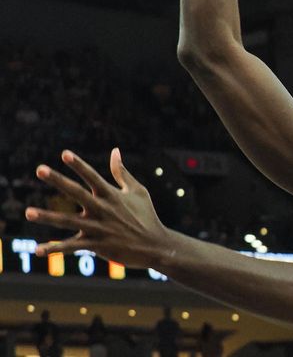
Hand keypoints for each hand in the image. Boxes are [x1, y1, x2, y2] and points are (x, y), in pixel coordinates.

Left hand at [26, 149, 168, 268]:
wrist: (155, 246)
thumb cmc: (147, 215)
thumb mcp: (138, 191)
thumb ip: (122, 172)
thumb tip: (115, 150)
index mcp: (112, 195)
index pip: (93, 176)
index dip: (79, 165)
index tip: (64, 153)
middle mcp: (103, 209)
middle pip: (76, 192)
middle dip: (58, 180)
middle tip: (39, 169)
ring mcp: (99, 228)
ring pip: (68, 221)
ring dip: (47, 216)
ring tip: (28, 212)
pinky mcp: (97, 246)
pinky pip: (72, 247)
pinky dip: (55, 249)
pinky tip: (37, 250)